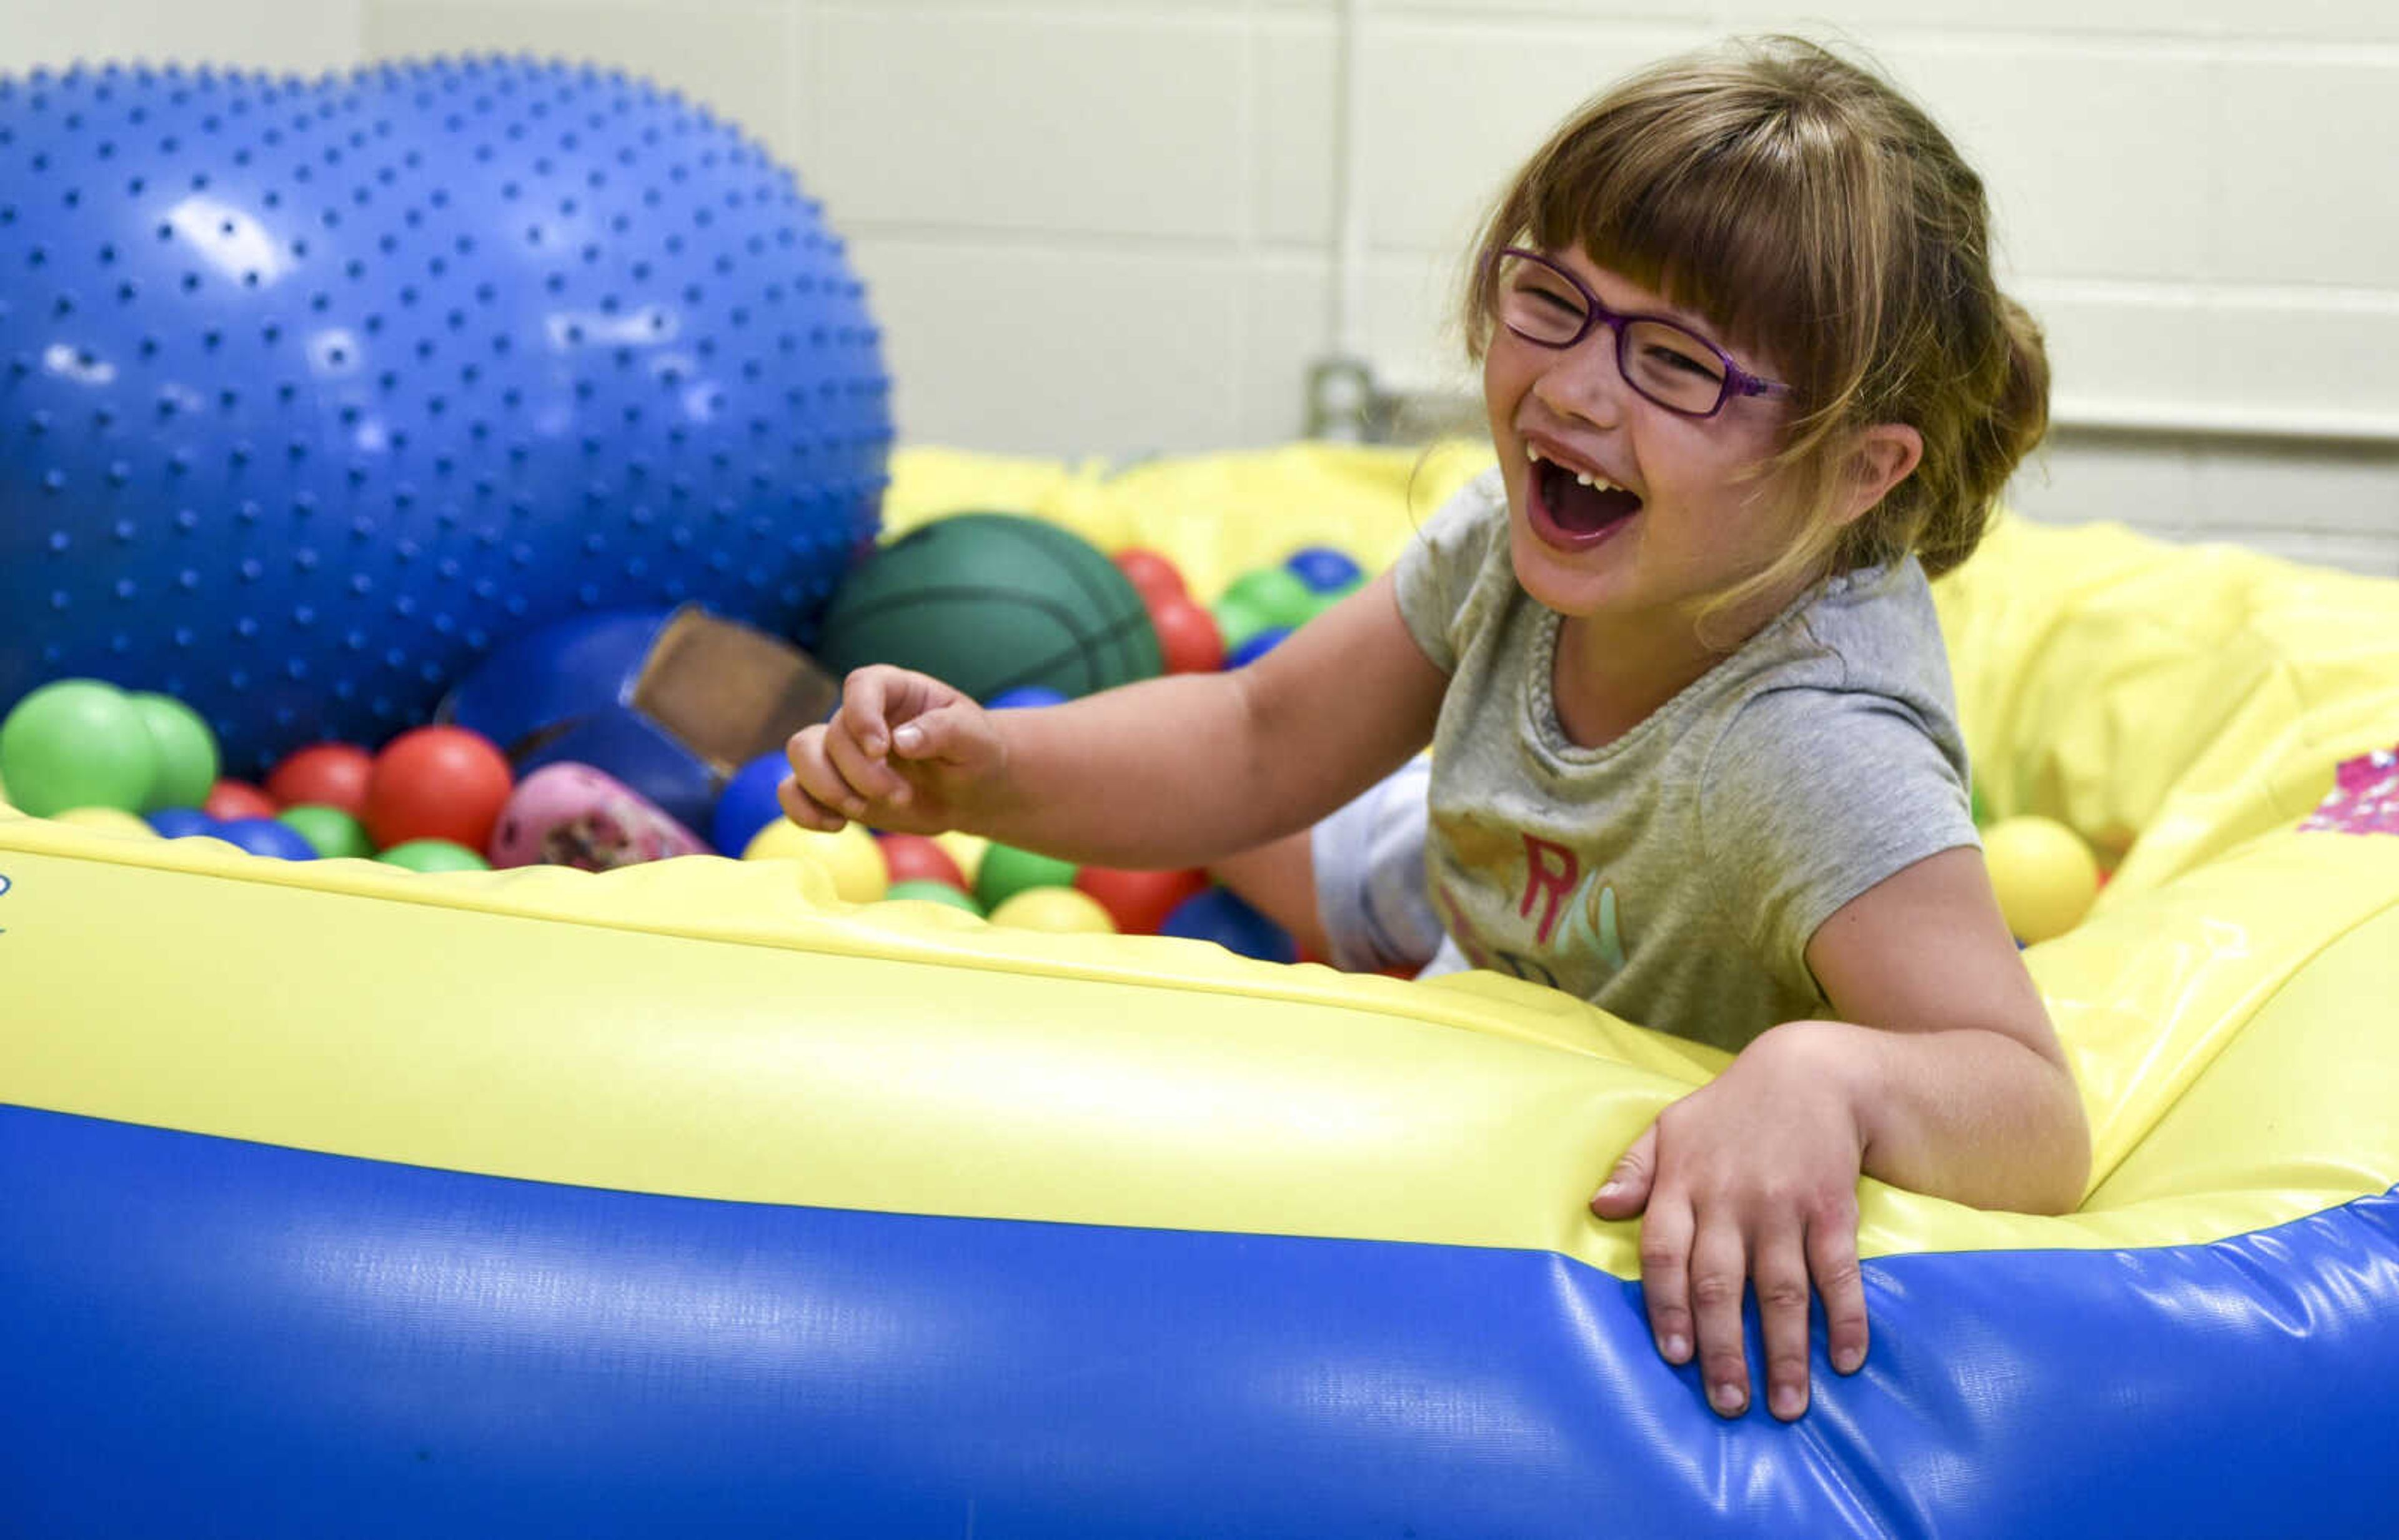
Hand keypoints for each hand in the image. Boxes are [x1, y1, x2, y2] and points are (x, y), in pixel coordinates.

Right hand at [778, 665, 1004, 835]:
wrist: (969, 790)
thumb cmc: (975, 753)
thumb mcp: (975, 739)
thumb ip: (943, 732)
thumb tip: (901, 740)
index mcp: (895, 690)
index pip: (860, 685)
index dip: (862, 715)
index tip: (882, 748)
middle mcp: (860, 716)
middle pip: (832, 733)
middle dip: (861, 773)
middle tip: (900, 795)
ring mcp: (841, 751)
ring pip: (801, 754)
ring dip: (828, 788)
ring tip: (865, 810)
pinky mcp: (833, 785)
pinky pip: (792, 790)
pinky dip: (803, 810)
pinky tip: (835, 825)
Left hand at [1588, 1020, 1870, 1422]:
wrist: (1810, 1072)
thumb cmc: (1729, 1110)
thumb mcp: (1670, 1128)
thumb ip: (1633, 1170)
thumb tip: (1599, 1209)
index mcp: (1683, 1184)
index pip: (1664, 1255)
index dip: (1666, 1307)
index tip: (1674, 1356)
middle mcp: (1730, 1200)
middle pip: (1720, 1286)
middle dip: (1723, 1351)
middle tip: (1729, 1405)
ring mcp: (1783, 1206)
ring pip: (1781, 1291)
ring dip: (1785, 1353)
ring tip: (1788, 1407)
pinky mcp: (1832, 1209)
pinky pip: (1837, 1272)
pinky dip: (1846, 1317)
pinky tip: (1846, 1361)